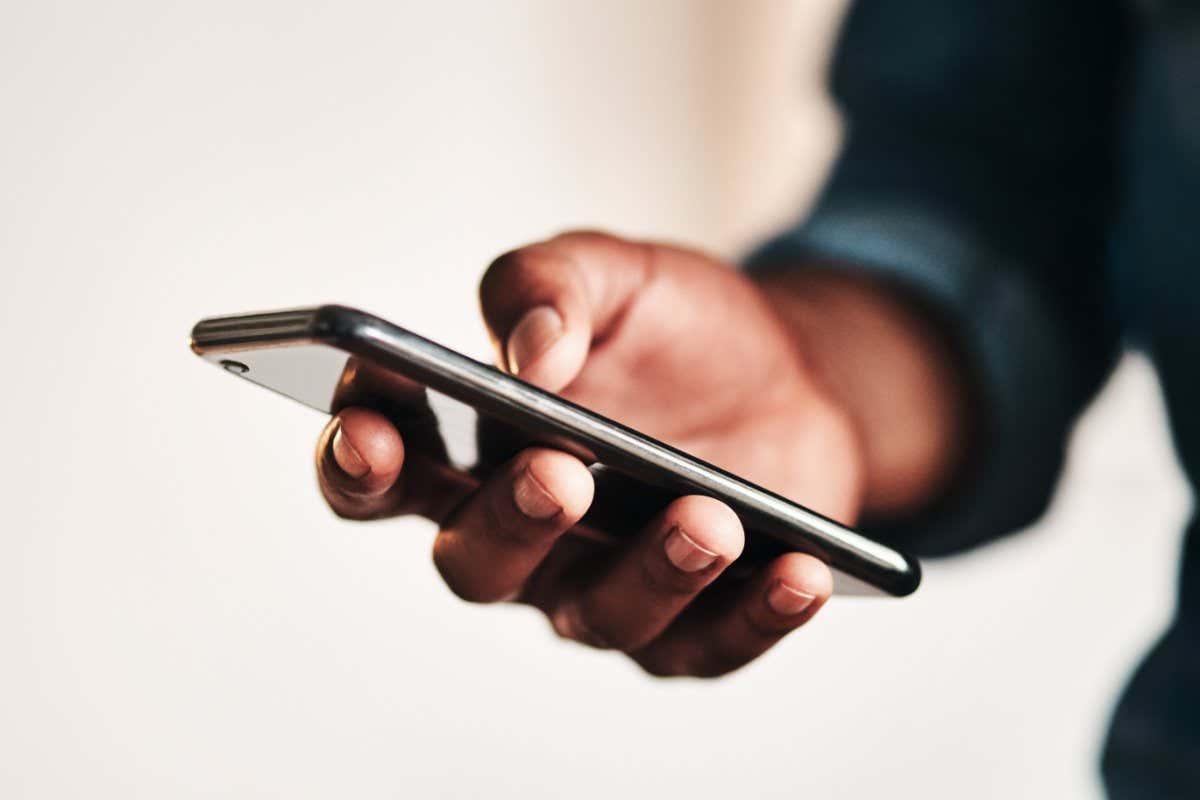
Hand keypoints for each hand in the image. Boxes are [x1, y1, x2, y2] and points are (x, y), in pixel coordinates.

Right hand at [314, 231, 965, 675]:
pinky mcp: (693, 625)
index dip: (358, 461)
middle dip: (509, 523)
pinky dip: (754, 615)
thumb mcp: (614, 273)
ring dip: (650, 573)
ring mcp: (605, 586)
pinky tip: (797, 572)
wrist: (790, 374)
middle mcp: (524, 534)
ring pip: (597, 615)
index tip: (369, 429)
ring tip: (707, 519)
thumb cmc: (676, 329)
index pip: (384, 471)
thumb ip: (549, 286)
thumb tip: (526, 350)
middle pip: (476, 563)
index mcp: (474, 449)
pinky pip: (711, 644)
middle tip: (556, 475)